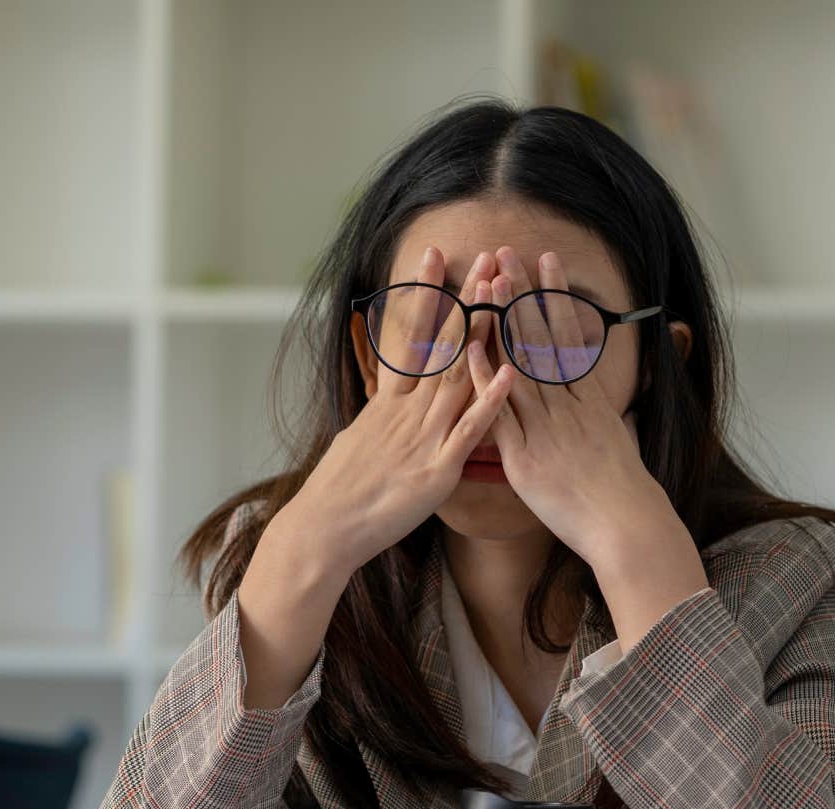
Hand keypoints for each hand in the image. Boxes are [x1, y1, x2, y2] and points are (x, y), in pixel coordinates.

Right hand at [276, 246, 514, 577]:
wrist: (324, 529)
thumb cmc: (340, 490)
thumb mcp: (358, 439)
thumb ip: (382, 415)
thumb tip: (387, 399)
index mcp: (389, 403)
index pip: (410, 335)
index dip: (424, 293)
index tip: (435, 254)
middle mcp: (407, 411)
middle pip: (442, 344)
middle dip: (466, 299)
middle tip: (485, 257)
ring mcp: (423, 437)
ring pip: (459, 376)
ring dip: (484, 333)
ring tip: (503, 294)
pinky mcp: (437, 470)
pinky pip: (469, 431)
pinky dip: (490, 401)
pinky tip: (509, 372)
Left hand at [477, 247, 707, 648]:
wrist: (626, 526)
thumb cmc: (624, 493)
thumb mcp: (619, 442)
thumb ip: (604, 418)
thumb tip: (606, 405)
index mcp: (589, 400)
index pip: (568, 336)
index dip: (554, 298)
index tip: (545, 263)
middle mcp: (567, 405)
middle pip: (541, 339)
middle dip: (523, 294)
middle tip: (508, 254)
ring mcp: (545, 427)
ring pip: (520, 364)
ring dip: (503, 321)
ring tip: (488, 281)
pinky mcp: (525, 455)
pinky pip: (500, 411)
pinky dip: (485, 379)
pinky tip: (470, 348)